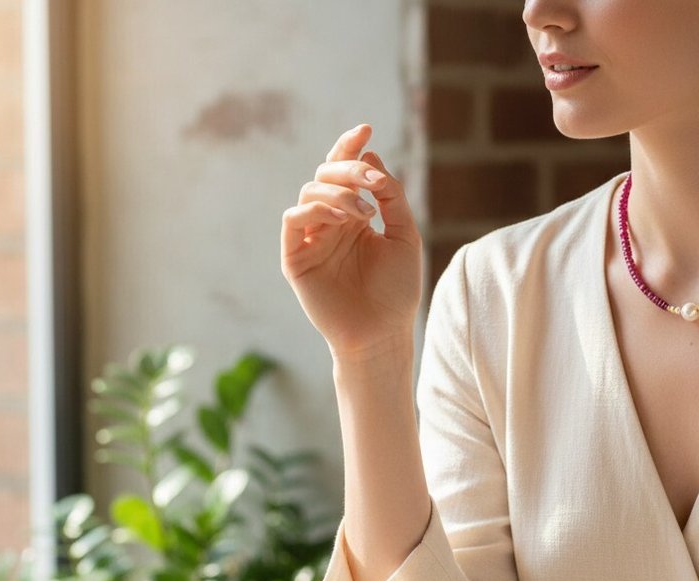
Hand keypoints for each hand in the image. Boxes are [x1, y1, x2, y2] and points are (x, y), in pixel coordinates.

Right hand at [281, 123, 422, 360]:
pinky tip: (342, 219)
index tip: (366, 128)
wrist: (383, 334)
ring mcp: (311, 240)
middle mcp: (330, 224)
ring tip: (365, 213)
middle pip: (326, 174)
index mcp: (354, 218)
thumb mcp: (404, 236)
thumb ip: (391, 197)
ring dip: (339, 192)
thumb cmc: (397, 292)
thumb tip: (370, 156)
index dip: (350, 147)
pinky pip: (293, 218)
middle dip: (349, 168)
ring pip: (311, 190)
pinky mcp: (295, 259)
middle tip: (372, 180)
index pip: (345, 173)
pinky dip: (316, 207)